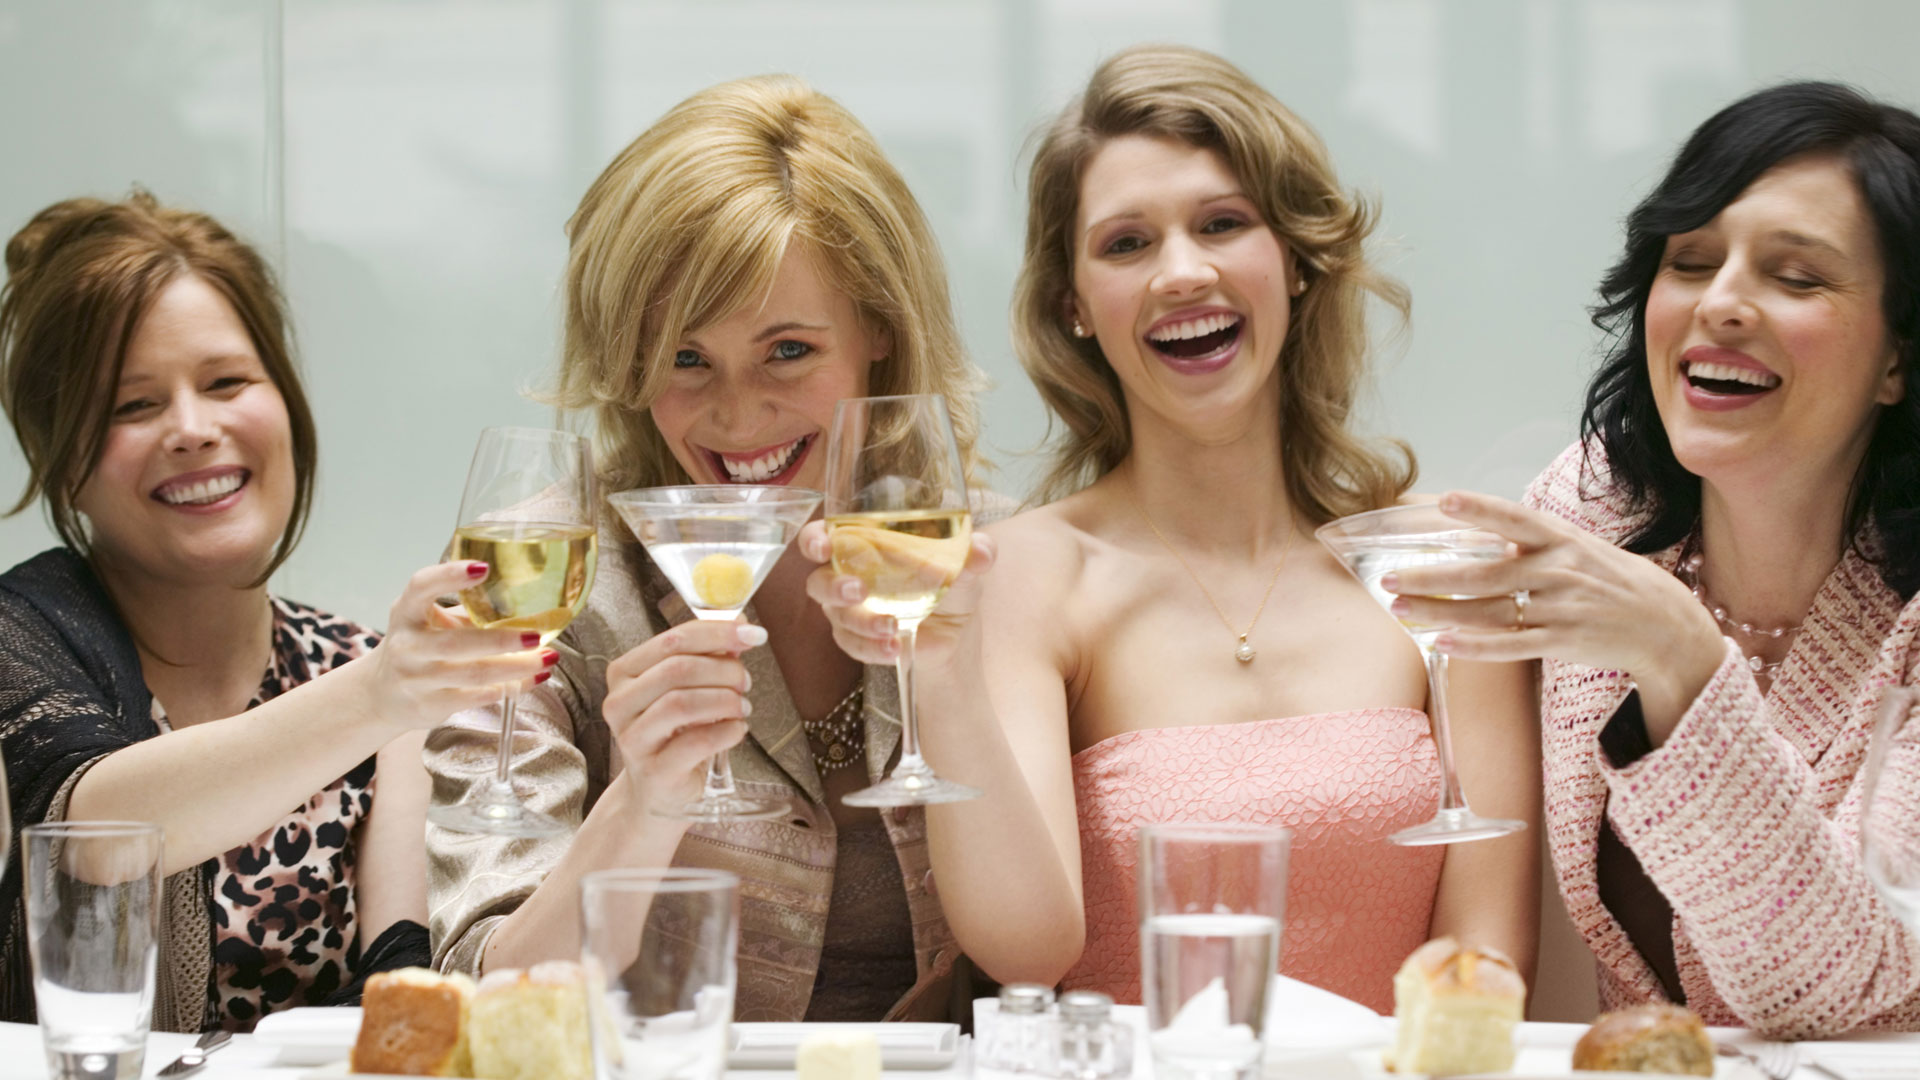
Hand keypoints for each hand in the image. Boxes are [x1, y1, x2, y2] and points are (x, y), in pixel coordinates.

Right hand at [363, 560, 559, 731]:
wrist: (382, 694)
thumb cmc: (420, 646)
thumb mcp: (429, 619)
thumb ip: (468, 609)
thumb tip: (533, 600)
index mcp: (406, 612)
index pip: (421, 587)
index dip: (449, 576)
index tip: (483, 568)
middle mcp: (407, 645)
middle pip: (456, 643)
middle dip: (502, 640)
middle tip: (537, 635)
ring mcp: (415, 679)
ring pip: (473, 674)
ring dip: (517, 667)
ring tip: (548, 658)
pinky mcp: (428, 706)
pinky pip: (475, 698)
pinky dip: (509, 688)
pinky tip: (532, 679)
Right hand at [601, 619, 760, 805]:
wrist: (658, 789)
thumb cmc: (675, 732)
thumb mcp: (689, 688)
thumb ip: (710, 656)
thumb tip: (741, 625)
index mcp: (625, 672)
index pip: (673, 639)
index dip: (718, 633)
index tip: (754, 634)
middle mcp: (620, 703)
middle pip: (677, 669)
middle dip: (724, 670)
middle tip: (746, 681)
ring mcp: (633, 739)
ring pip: (682, 703)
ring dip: (725, 699)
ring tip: (742, 706)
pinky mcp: (654, 770)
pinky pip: (696, 742)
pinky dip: (727, 730)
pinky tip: (737, 729)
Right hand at [797, 519, 995, 666]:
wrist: (956, 635)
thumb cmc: (950, 584)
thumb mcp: (966, 566)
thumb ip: (974, 553)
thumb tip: (983, 552)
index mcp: (864, 545)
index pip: (824, 536)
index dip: (814, 539)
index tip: (823, 545)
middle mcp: (848, 576)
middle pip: (818, 581)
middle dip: (834, 587)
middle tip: (858, 590)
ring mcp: (850, 612)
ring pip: (837, 617)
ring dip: (863, 622)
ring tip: (892, 626)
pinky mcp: (858, 641)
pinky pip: (853, 645)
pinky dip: (872, 648)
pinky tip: (894, 647)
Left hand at [1383, 491, 1725, 740]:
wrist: (1667, 626)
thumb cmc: (1612, 580)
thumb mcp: (1579, 548)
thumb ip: (1532, 542)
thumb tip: (1478, 531)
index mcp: (1562, 540)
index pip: (1515, 519)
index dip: (1481, 510)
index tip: (1444, 501)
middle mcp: (1560, 571)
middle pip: (1485, 573)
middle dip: (1432, 575)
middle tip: (1388, 577)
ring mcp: (1561, 608)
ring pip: (1489, 611)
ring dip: (1439, 611)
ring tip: (1400, 609)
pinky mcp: (1564, 643)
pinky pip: (1511, 646)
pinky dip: (1475, 646)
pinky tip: (1442, 643)